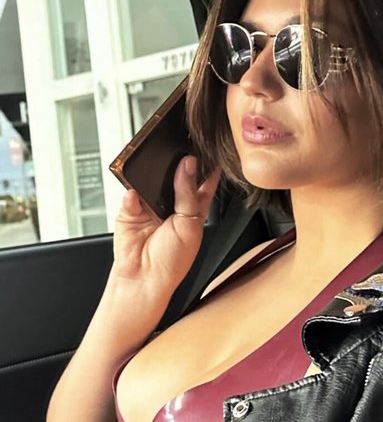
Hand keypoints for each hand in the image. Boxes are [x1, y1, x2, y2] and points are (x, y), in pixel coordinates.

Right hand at [112, 156, 219, 297]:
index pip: (204, 181)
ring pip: (152, 180)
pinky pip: (130, 194)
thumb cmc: (172, 261)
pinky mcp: (130, 209)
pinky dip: (132, 194)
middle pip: (176, 175)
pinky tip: (136, 194)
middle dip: (177, 162)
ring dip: (152, 173)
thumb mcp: (190, 225)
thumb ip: (188, 193)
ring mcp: (150, 205)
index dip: (207, 165)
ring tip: (157, 167)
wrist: (144, 281)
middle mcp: (173, 204)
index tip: (208, 147)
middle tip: (179, 149)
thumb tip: (188, 165)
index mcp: (194, 208)